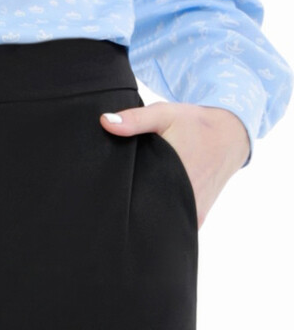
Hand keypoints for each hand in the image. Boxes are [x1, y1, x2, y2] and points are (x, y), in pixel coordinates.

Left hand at [100, 102, 249, 228]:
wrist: (229, 135)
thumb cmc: (195, 124)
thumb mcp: (164, 114)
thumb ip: (135, 119)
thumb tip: (105, 122)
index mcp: (176, 176)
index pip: (139, 197)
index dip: (122, 194)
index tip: (108, 190)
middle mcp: (186, 200)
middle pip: (149, 211)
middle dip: (133, 203)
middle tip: (116, 192)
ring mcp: (193, 212)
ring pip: (163, 219)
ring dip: (148, 209)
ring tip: (135, 196)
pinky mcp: (197, 217)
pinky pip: (175, 221)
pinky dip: (163, 213)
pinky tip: (152, 200)